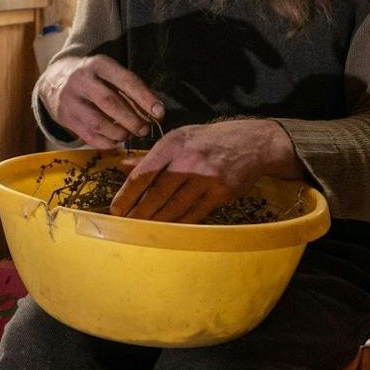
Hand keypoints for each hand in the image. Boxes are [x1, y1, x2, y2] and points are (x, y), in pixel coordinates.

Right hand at [37, 54, 163, 149]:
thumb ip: (130, 88)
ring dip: (119, 133)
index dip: (144, 98)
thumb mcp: (109, 72)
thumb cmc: (93, 78)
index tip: (159, 112)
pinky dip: (106, 142)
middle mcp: (82, 80)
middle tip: (145, 130)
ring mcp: (70, 100)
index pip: (125, 81)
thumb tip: (156, 111)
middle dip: (132, 120)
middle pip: (110, 103)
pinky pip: (89, 136)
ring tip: (129, 135)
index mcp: (98, 64)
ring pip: (98, 122)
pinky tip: (115, 141)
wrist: (54, 79)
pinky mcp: (65, 118)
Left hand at [110, 120, 301, 222]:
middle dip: (139, 213)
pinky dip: (179, 224)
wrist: (253, 143)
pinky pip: (195, 214)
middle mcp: (188, 160)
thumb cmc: (209, 140)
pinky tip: (168, 231)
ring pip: (174, 207)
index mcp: (173, 144)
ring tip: (143, 231)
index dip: (127, 194)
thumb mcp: (179, 138)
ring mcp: (206, 177)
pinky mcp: (221, 193)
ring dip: (156, 222)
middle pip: (157, 193)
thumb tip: (122, 166)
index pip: (143, 173)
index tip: (116, 209)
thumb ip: (151, 155)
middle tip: (126, 226)